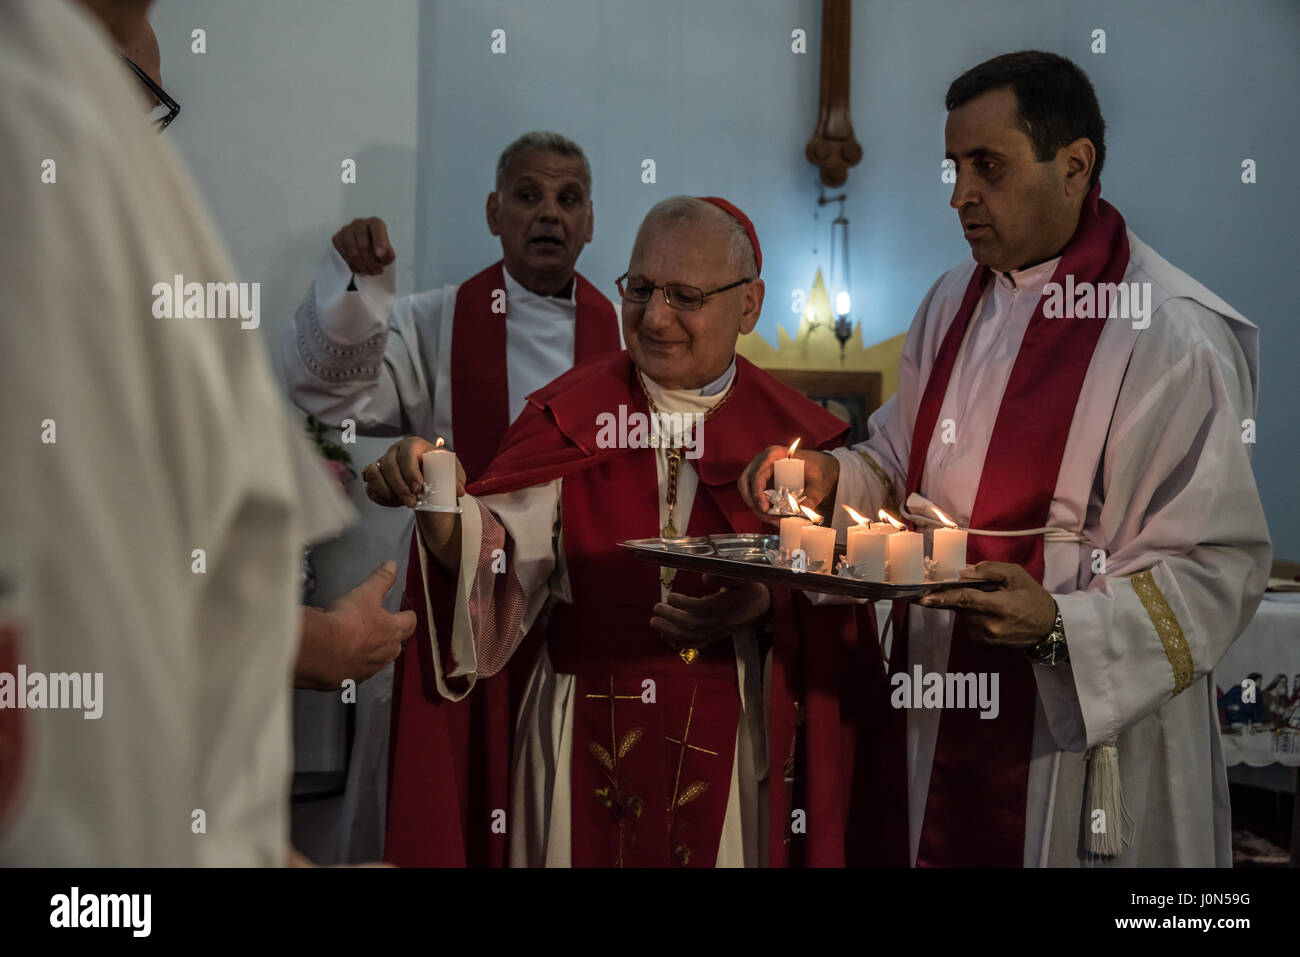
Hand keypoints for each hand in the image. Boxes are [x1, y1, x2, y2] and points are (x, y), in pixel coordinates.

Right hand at [295, 561, 416, 689]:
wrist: (321, 652)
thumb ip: (380, 580)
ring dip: (373, 653)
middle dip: (393, 638)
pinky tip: (343, 659)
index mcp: (392, 631)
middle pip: (396, 645)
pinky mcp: (350, 680)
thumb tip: (392, 565)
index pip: (409, 622)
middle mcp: (385, 653)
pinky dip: (353, 665)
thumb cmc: (347, 621)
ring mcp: (368, 669)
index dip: (408, 616)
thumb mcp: (365, 593)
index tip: (406, 613)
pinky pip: (357, 672)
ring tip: (362, 644)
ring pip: (378, 661)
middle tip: (384, 629)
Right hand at [332, 216, 394, 275]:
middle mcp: (359, 223)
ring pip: (353, 252)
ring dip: (362, 266)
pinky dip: (353, 266)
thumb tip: (383, 255)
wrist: (363, 247)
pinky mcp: (337, 238)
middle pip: (363, 245)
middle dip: (371, 262)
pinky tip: (359, 269)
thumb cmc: (377, 247)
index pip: (377, 230)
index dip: (379, 243)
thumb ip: (388, 253)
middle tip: (378, 271)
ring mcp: (346, 230)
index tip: (382, 257)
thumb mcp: (388, 250)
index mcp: (375, 223)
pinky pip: (344, 255)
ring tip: (369, 272)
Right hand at [363, 436, 464, 509]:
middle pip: (389, 466)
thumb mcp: (452, 472)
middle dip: (400, 487)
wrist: (429, 476)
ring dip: (387, 491)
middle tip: (412, 503)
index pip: (407, 453)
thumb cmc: (440, 469)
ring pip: (373, 474)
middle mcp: (394, 450)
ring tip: (403, 503)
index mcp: (413, 444)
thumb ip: (456, 479)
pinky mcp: (375, 476)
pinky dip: (380, 497)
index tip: (419, 488)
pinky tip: (395, 503)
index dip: (410, 471)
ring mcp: (382, 462)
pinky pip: (369, 487)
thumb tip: (459, 490)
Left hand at [650, 574, 770, 649]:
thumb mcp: (742, 576)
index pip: (702, 609)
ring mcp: (718, 631)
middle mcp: (722, 622)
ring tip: (655, 622)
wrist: (763, 606)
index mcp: (727, 606)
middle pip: (693, 626)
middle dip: (672, 619)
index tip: (671, 596)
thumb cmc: (750, 588)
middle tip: (656, 608)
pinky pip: (697, 644)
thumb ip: (723, 575)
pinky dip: (680, 643)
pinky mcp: (716, 636)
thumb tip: (704, 576)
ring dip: (671, 632)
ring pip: (693, 638)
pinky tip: (667, 637)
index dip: (684, 605)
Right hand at [737, 446, 839, 524]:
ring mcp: (760, 470)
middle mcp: (763, 461)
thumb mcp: (819, 482)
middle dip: (753, 502)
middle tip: (767, 516)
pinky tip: (773, 516)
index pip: (757, 474)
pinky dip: (760, 506)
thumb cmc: (818, 469)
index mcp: (775, 454)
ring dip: (756, 506)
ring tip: (773, 519)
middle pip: (746, 482)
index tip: (764, 508)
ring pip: (746, 490)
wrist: (821, 467)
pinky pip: (754, 494)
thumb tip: (803, 509)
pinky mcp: (762, 481)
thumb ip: (813, 496)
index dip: (757, 492)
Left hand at [917, 561, 1056, 649]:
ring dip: (966, 605)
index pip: (964, 600)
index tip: (923, 597)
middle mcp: (989, 625)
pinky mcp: (984, 643)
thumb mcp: (1016, 575)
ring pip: (963, 615)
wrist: (1049, 628)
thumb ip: (989, 571)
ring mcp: (986, 637)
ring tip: (988, 600)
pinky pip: (969, 623)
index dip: (942, 598)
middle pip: (959, 607)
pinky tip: (988, 612)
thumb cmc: (1033, 598)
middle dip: (949, 596)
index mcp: (998, 606)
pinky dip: (972, 614)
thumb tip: (963, 573)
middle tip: (940, 587)